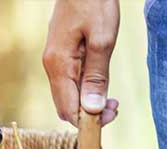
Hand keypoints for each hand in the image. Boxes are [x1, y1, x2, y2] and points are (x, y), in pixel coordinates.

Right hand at [43, 0, 119, 126]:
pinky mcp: (60, 56)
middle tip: (115, 106)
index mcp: (59, 65)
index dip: (88, 120)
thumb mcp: (103, 39)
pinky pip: (69, 84)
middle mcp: (51, 67)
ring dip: (87, 103)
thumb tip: (91, 110)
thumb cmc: (94, 3)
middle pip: (65, 107)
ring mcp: (54, 62)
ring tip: (112, 98)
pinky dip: (84, 91)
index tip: (112, 114)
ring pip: (67, 97)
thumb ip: (96, 76)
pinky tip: (100, 84)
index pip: (68, 109)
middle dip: (89, 115)